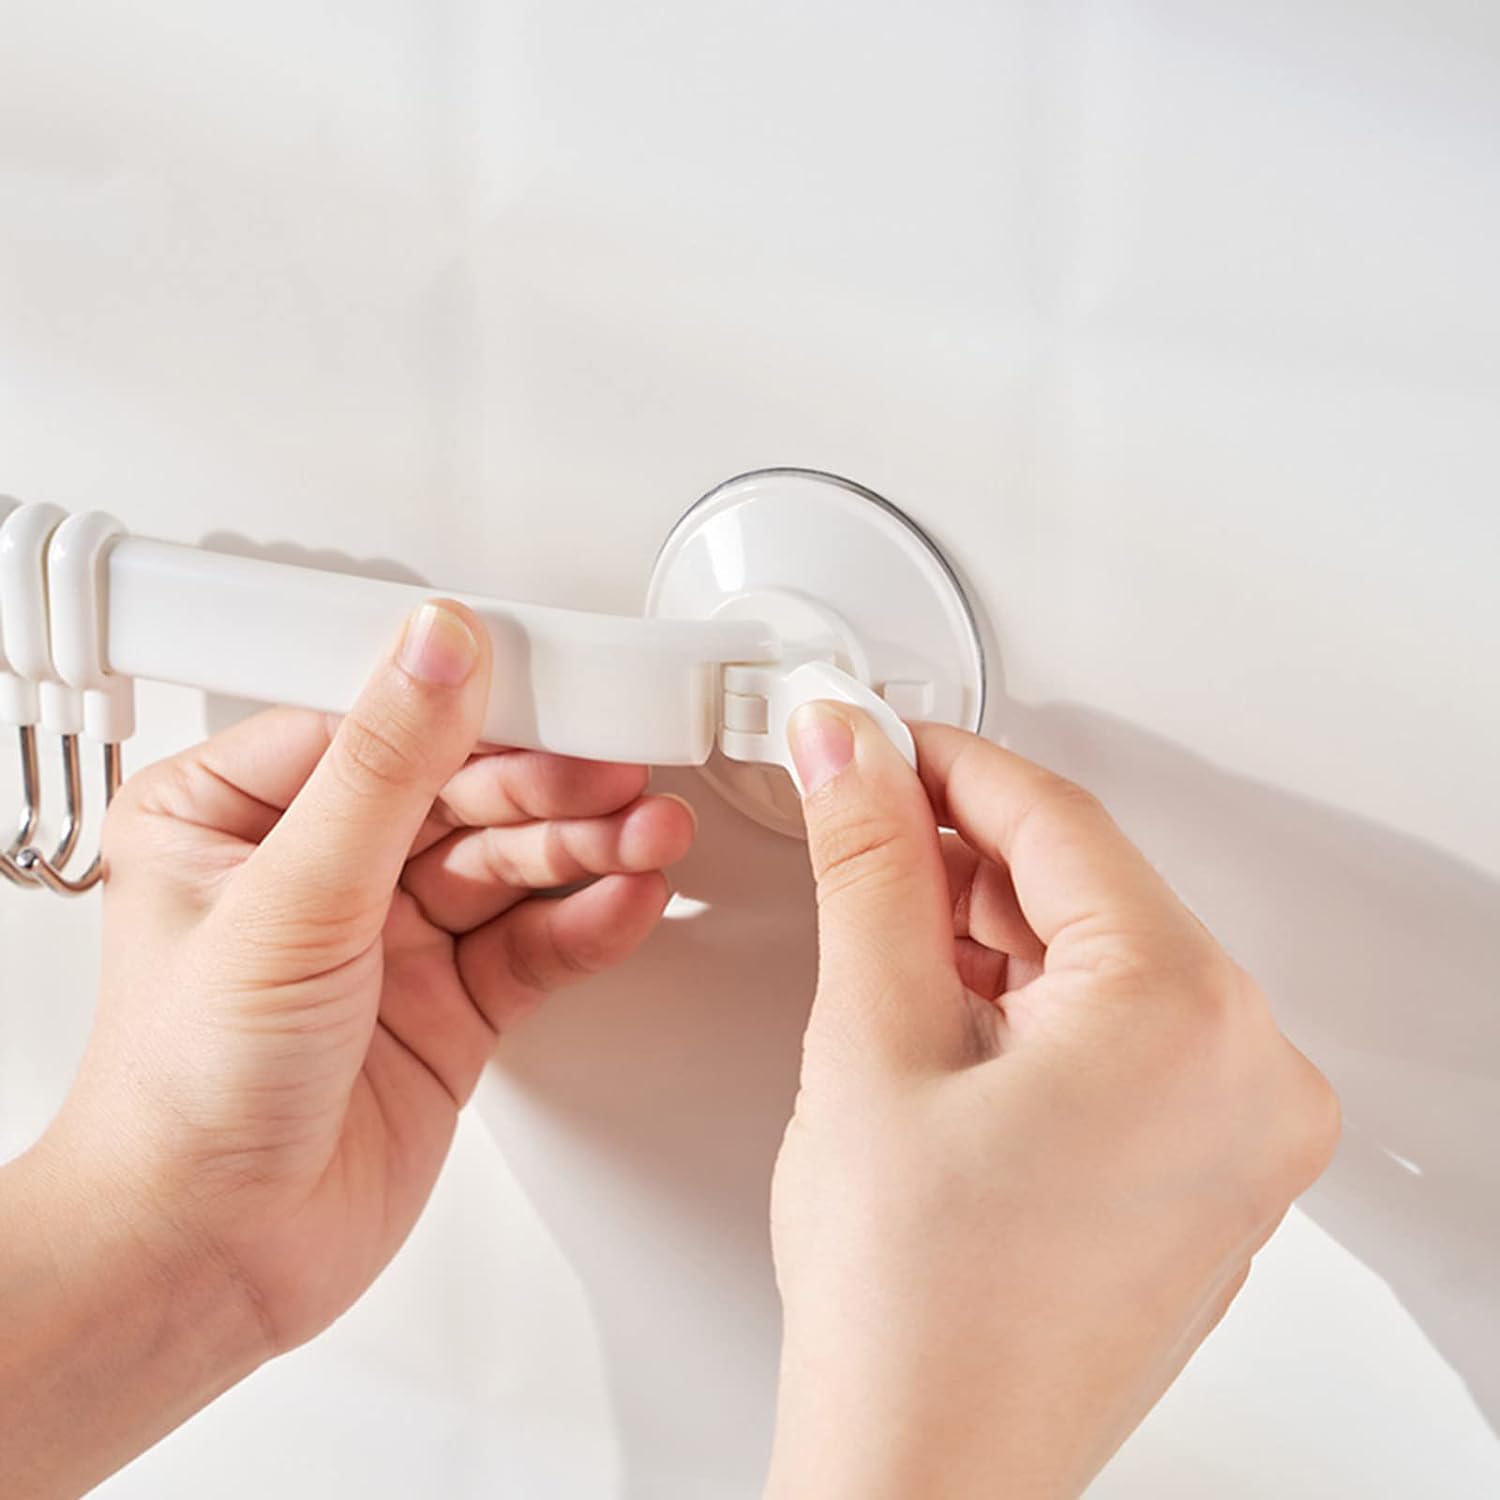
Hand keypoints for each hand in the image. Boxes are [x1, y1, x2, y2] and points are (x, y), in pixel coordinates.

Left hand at [2, 599, 693, 1497]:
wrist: (211, 1260)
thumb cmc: (185, 1096)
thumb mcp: (292, 898)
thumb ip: (385, 767)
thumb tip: (438, 645)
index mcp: (237, 813)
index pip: (382, 728)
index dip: (479, 716)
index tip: (562, 701)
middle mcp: (316, 868)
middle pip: (461, 794)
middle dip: (551, 792)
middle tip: (625, 786)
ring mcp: (389, 939)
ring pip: (509, 866)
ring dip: (586, 851)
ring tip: (651, 839)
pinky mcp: (448, 1006)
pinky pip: (533, 943)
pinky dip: (586, 922)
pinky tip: (630, 901)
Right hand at [766, 708, 1338, 1498]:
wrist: (925, 1473)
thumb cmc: (907, 1303)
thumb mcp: (869, 1039)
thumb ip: (868, 864)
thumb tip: (849, 749)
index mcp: (1186, 1017)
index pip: (1057, 822)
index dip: (944, 763)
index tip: (874, 736)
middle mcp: (1250, 1071)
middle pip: (1092, 890)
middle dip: (965, 851)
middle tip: (862, 821)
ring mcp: (1243, 1131)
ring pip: (1109, 960)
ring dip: (998, 925)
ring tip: (889, 925)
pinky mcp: (1213, 1172)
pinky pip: (1130, 1034)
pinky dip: (1042, 1001)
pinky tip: (953, 1004)